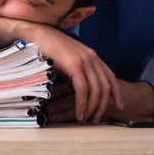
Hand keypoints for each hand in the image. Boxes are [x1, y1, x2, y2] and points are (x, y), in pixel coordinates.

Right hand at [0, 16, 123, 123]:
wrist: (35, 34)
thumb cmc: (47, 48)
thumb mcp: (67, 62)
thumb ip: (76, 74)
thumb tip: (80, 92)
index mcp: (92, 55)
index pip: (110, 76)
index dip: (116, 93)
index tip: (118, 107)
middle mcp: (92, 57)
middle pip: (105, 87)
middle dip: (102, 106)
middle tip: (96, 120)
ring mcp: (84, 60)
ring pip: (95, 90)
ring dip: (91, 108)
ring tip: (85, 119)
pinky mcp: (74, 65)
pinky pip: (82, 90)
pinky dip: (82, 104)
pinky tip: (78, 113)